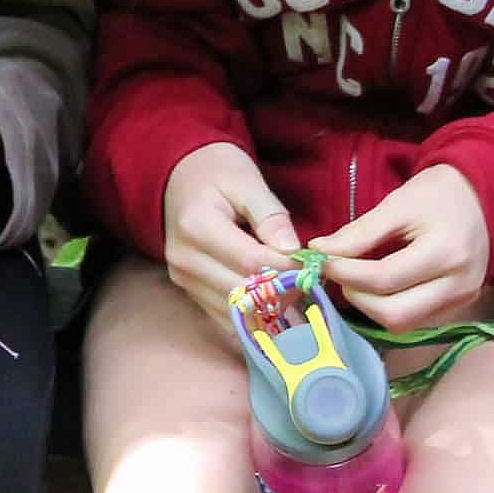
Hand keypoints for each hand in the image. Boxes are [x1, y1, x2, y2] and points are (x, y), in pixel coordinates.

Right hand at [161, 142, 301, 323]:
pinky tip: (275, 309)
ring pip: (234, 312)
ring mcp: (183, 278)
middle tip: (312, 288)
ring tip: (298, 300)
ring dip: (269, 312)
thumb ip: (270, 215)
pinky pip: (224, 318)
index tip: (314, 267)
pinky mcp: (187, 290)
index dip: (286, 270)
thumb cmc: (218, 173)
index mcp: (197, 226)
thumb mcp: (246, 181)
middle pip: (242, 292)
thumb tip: (291, 250)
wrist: (179, 176)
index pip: (250, 262)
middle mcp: (184, 259)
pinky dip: (252, 319)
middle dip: (281, 294)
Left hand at [310, 164, 490, 331]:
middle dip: (357, 298)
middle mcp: (459, 286)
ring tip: (355, 279)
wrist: (484, 199)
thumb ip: (358, 232)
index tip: (321, 259)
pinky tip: (376, 287)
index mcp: (446, 252)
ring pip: (403, 325)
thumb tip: (319, 251)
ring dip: (370, 307)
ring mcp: (462, 302)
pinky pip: (414, 321)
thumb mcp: (397, 204)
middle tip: (339, 274)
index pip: (383, 279)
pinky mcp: (458, 308)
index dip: (344, 273)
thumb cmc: (439, 195)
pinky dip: (388, 307)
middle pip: (395, 315)